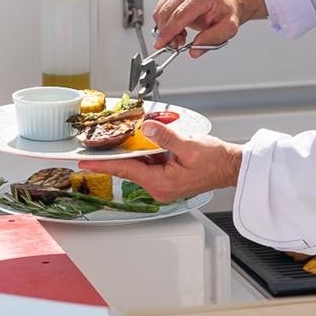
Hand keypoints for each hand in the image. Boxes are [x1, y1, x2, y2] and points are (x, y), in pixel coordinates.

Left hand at [78, 120, 242, 202]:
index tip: (85, 161)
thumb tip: (147, 128)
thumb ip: (166, 137)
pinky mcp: (167, 177)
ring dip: (129, 153)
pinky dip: (142, 153)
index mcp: (162, 183)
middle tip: (91, 148)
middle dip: (112, 157)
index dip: (104, 163)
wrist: (230, 167)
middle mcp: (160, 187)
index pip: (126, 169)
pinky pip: (149, 164)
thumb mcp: (190, 145)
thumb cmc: (215, 160)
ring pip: (139, 165)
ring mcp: (163, 183)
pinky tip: (139, 141)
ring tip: (113, 141)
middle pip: (129, 168)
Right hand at [152, 0, 241, 54]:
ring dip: (165, 29)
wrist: (223, 4)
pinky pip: (159, 10)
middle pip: (166, 13)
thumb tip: (195, 49)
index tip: (161, 44)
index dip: (168, 32)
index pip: (179, 15)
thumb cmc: (224, 14)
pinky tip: (178, 27)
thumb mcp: (228, 28)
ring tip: (180, 35)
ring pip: (160, 12)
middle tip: (175, 44)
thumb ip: (212, 39)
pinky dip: (164, 23)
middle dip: (166, 33)